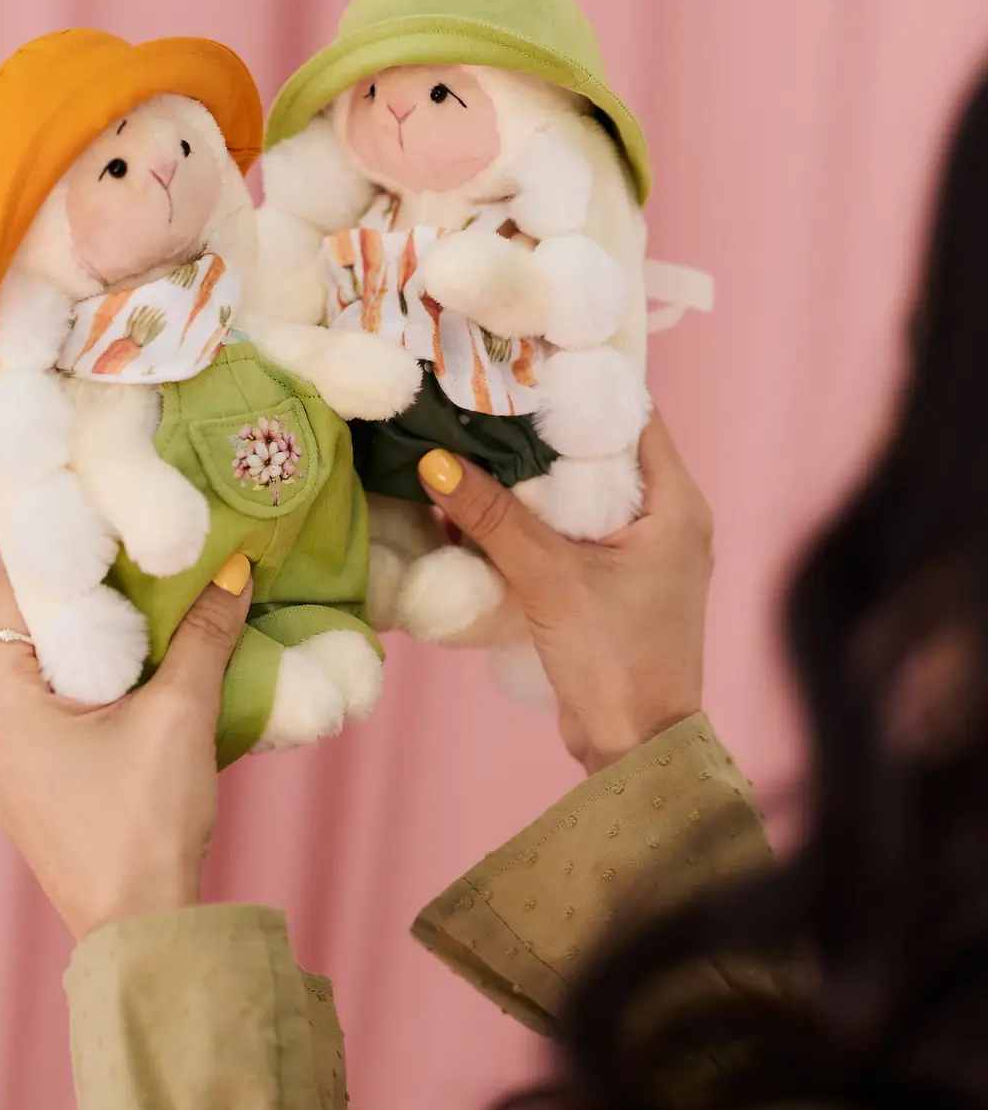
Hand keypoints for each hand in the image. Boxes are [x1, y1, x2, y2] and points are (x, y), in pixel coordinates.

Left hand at [0, 557, 252, 939]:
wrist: (141, 931)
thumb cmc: (146, 822)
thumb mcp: (180, 714)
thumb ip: (203, 634)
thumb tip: (232, 571)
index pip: (18, 590)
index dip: (65, 551)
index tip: (108, 519)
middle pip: (30, 633)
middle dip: (88, 598)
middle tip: (141, 559)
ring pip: (42, 677)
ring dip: (92, 647)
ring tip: (149, 614)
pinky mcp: (25, 796)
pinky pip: (49, 719)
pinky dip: (88, 692)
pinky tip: (138, 681)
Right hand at [418, 414, 712, 774]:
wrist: (634, 750)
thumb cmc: (616, 659)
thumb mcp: (551, 579)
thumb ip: (493, 517)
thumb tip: (433, 460)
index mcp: (677, 503)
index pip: (632, 414)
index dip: (580, 384)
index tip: (523, 359)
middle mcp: (667, 519)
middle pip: (599, 451)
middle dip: (542, 428)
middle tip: (482, 393)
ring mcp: (640, 554)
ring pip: (579, 493)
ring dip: (530, 476)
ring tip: (470, 437)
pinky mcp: (612, 585)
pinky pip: (568, 532)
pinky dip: (531, 518)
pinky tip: (480, 504)